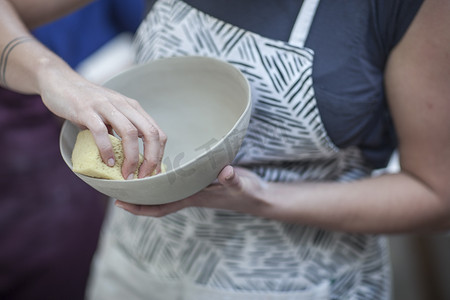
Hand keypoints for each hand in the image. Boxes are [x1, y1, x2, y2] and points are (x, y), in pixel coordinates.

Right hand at [40, 69, 166, 178]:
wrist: (60, 81)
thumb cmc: (88, 103)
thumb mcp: (112, 114)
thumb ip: (122, 131)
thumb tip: (132, 160)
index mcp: (133, 108)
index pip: (157, 132)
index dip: (159, 155)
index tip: (153, 173)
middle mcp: (124, 105)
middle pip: (150, 133)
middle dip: (151, 159)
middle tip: (143, 177)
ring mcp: (106, 106)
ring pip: (130, 133)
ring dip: (131, 157)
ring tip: (126, 174)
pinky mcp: (86, 110)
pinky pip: (101, 131)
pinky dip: (107, 149)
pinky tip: (107, 162)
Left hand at [115, 165, 269, 216]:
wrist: (257, 196)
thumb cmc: (247, 192)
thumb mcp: (241, 185)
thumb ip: (233, 179)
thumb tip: (226, 172)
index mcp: (193, 197)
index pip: (161, 207)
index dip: (140, 208)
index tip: (120, 204)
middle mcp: (188, 194)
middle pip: (156, 200)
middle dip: (135, 197)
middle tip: (114, 187)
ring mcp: (193, 188)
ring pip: (163, 191)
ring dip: (146, 187)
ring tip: (128, 175)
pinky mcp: (199, 180)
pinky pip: (175, 181)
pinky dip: (162, 177)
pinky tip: (155, 166)